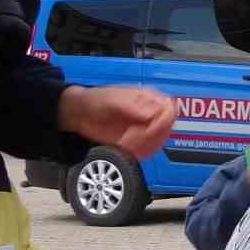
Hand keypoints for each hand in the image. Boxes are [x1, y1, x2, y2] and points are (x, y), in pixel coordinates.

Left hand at [58, 86, 174, 158]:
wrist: (80, 113)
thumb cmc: (96, 100)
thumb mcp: (113, 99)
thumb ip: (132, 106)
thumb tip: (152, 114)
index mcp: (150, 99)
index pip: (169, 111)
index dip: (162, 121)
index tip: (149, 128)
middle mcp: (151, 113)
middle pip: (166, 128)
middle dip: (150, 136)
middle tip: (132, 137)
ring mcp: (145, 128)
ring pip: (158, 141)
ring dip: (143, 145)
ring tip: (125, 142)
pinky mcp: (138, 140)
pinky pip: (148, 150)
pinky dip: (138, 151)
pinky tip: (125, 147)